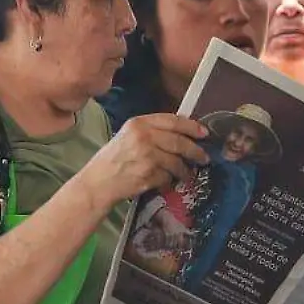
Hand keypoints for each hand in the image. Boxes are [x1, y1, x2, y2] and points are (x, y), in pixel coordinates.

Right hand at [79, 114, 208, 207]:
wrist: (98, 182)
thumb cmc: (114, 158)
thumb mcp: (129, 135)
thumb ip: (152, 131)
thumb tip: (183, 134)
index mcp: (138, 123)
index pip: (172, 121)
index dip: (191, 127)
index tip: (204, 133)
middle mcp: (143, 137)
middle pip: (179, 142)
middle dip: (195, 151)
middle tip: (204, 158)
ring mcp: (147, 156)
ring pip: (177, 162)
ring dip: (184, 170)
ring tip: (187, 175)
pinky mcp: (149, 175)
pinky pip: (168, 177)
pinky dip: (169, 181)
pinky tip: (165, 182)